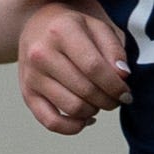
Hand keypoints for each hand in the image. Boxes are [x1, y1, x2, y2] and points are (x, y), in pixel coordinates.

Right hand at [18, 3, 131, 135]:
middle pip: (85, 90)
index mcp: (61, 31)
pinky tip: (86, 118)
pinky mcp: (27, 94)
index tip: (126, 92)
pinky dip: (73, 127)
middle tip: (117, 98)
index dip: (115, 85)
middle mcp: (41, 53)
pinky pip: (51, 122)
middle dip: (109, 100)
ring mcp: (31, 76)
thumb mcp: (97, 27)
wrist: (36, 26)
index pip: (94, 68)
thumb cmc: (73, 27)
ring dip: (94, 110)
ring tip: (100, 101)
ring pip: (72, 108)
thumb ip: (114, 50)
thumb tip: (122, 77)